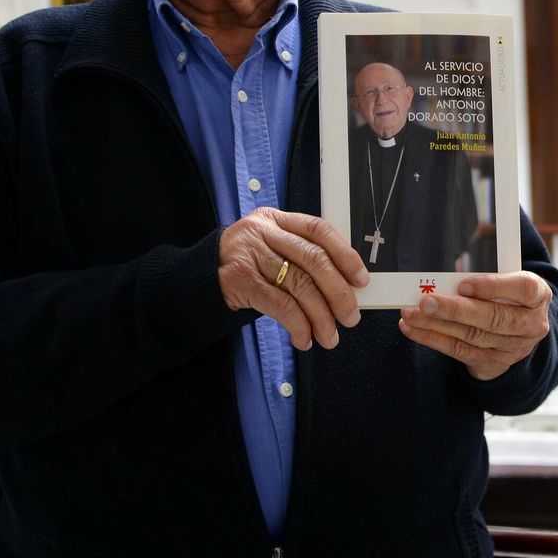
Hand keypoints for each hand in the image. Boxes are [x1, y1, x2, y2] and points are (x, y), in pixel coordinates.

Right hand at [217, 208, 367, 351]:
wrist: (196, 279)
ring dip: (320, 316)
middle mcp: (263, 231)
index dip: (345, 254)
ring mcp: (250, 254)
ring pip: (299, 285)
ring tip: (330, 337)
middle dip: (338, 292)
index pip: (319, 230)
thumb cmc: (245, 265)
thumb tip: (345, 287)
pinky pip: (279, 304)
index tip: (361, 280)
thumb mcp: (269, 248)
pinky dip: (298, 324)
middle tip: (351, 318)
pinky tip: (304, 338)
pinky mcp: (239, 280)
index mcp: (276, 219)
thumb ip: (300, 258)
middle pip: (313, 259)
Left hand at [398, 272, 552, 380]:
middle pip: (494, 318)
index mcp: (538, 295)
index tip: (463, 284)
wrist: (520, 329)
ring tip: (411, 313)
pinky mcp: (494, 363)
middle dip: (456, 310)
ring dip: (436, 325)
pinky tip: (413, 329)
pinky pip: (460, 351)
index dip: (493, 286)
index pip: (523, 289)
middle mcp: (531, 324)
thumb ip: (484, 268)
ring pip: (473, 336)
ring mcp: (514, 348)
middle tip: (426, 302)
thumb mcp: (507, 276)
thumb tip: (451, 266)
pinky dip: (433, 339)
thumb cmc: (507, 293)